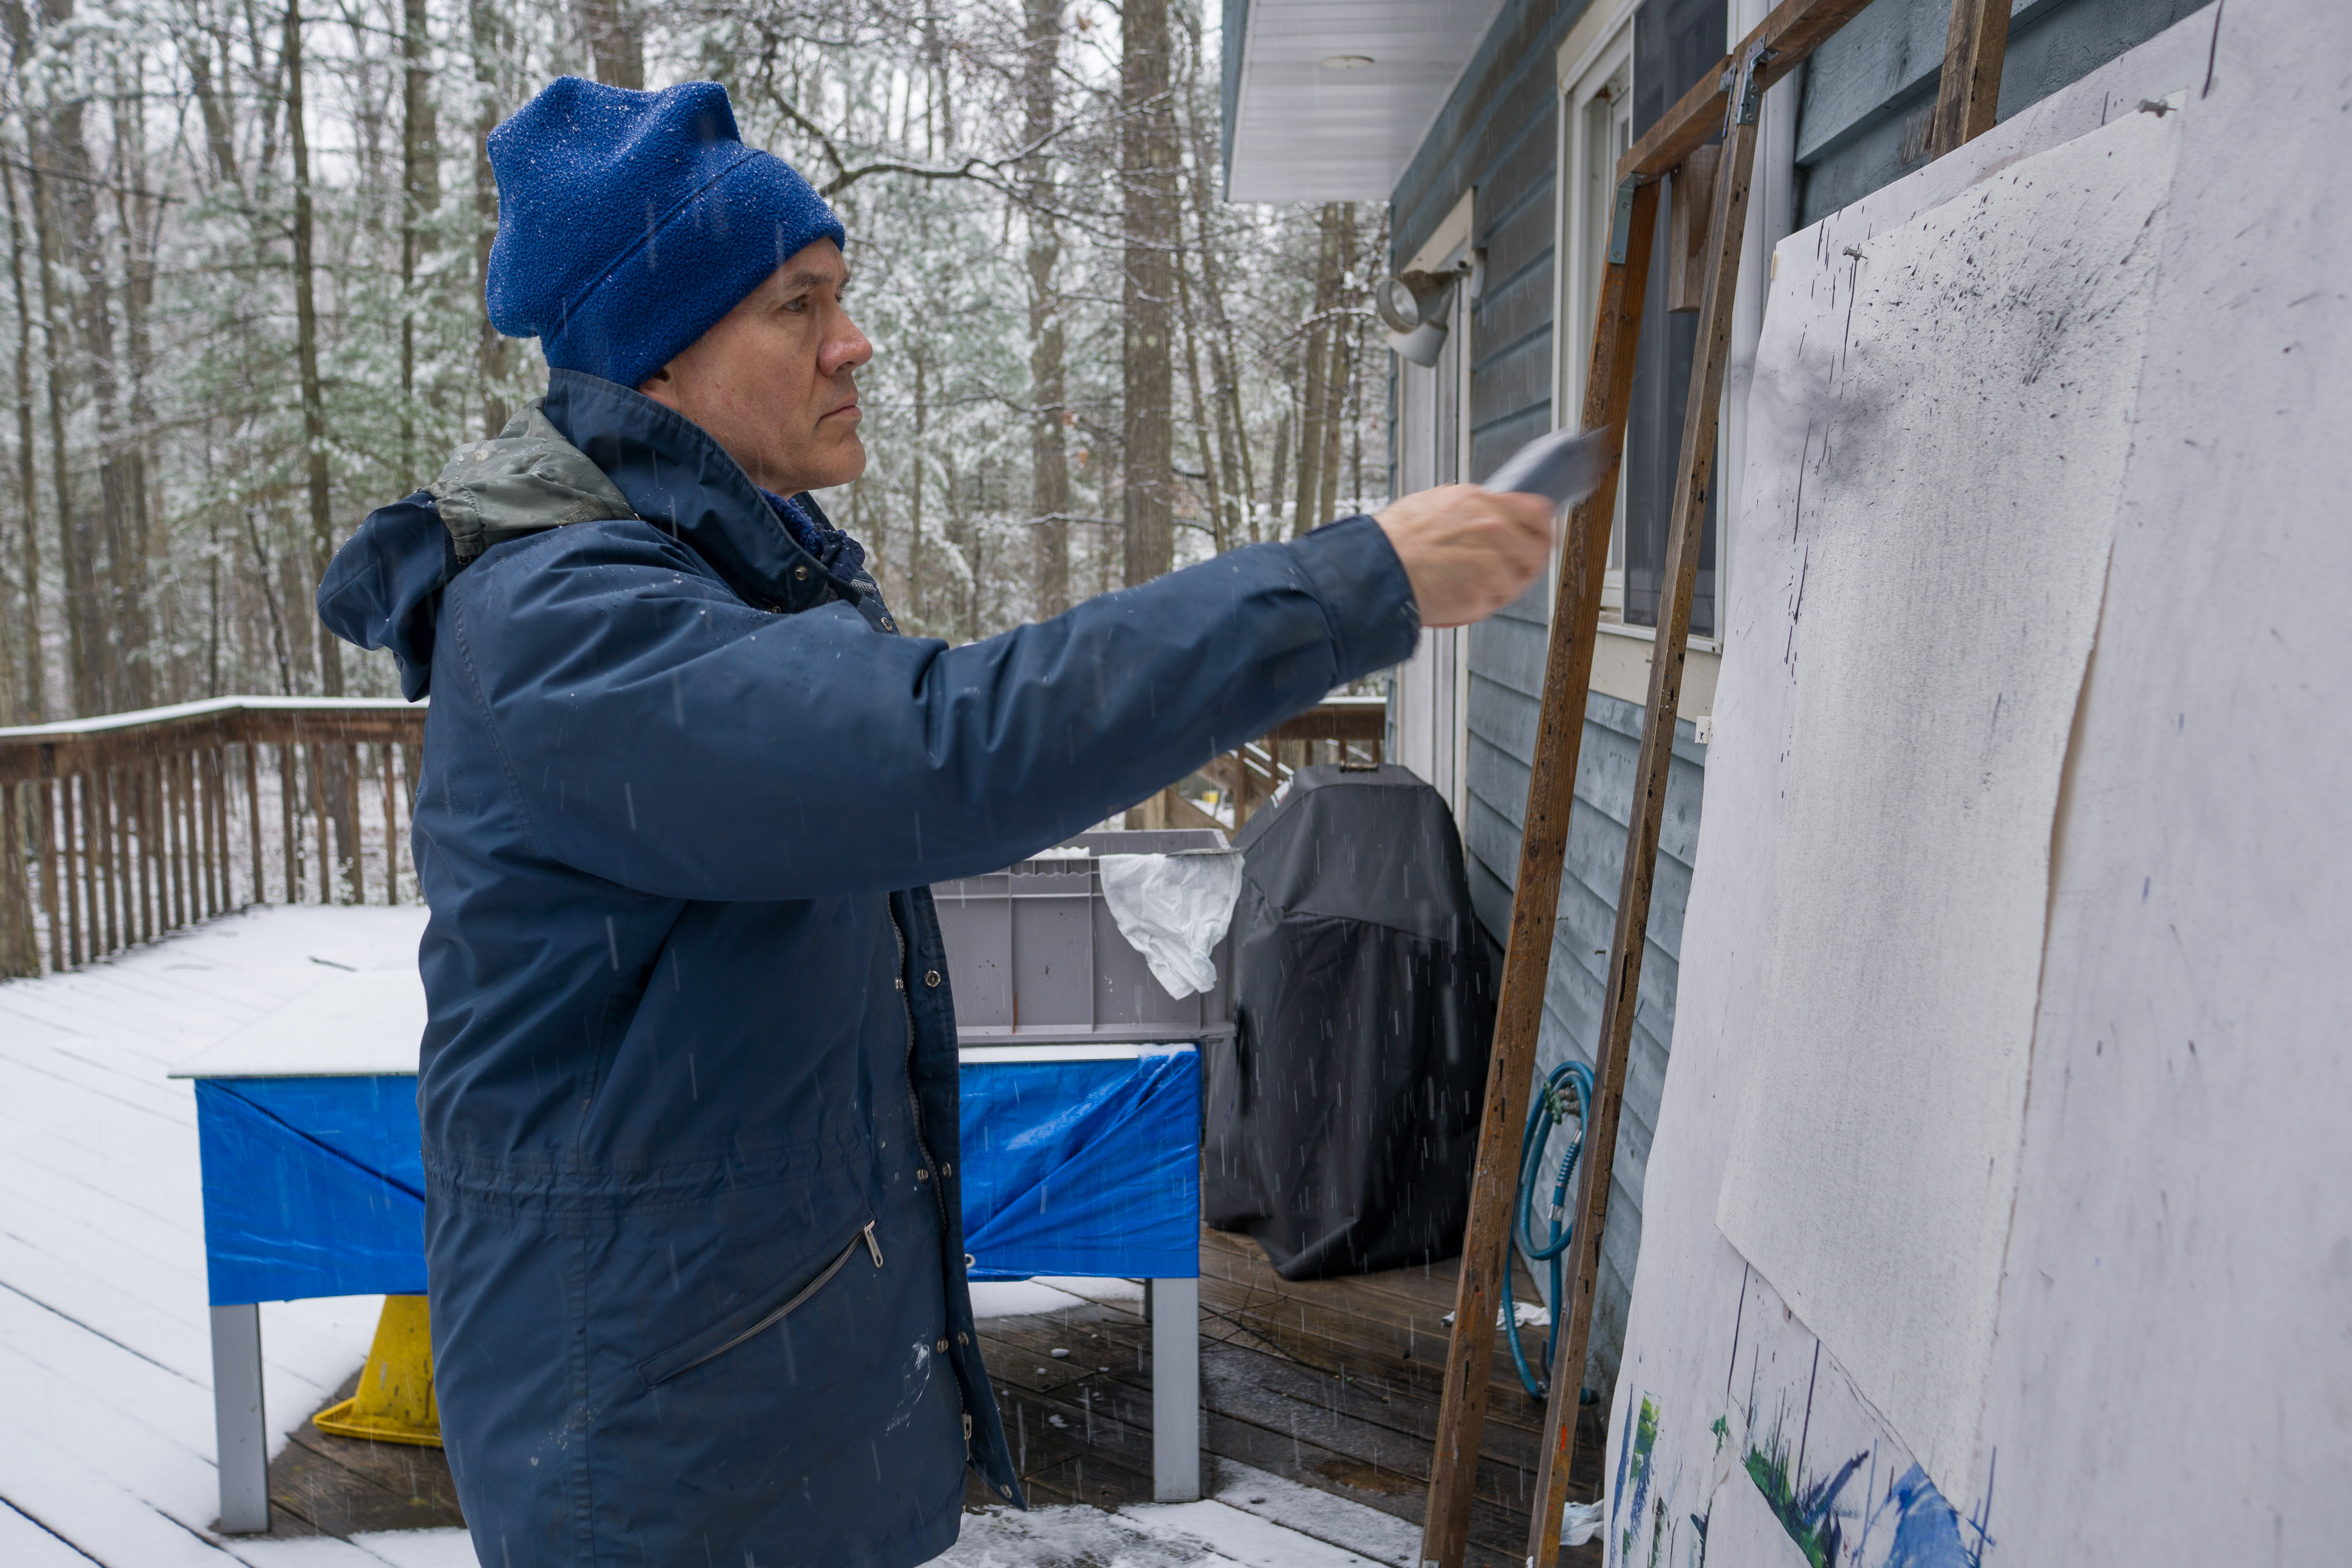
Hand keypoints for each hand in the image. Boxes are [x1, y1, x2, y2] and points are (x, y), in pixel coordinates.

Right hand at [1374, 485, 1555, 628]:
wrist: (1376, 570)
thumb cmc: (1396, 538)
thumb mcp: (1437, 502)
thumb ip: (1473, 507)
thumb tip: (1492, 513)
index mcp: (1483, 503)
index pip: (1539, 512)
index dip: (1545, 527)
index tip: (1544, 536)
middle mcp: (1494, 531)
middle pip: (1538, 550)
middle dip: (1529, 561)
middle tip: (1513, 568)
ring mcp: (1491, 565)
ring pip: (1519, 579)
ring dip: (1504, 583)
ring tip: (1474, 582)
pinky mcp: (1482, 595)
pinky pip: (1497, 600)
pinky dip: (1484, 601)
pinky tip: (1462, 594)